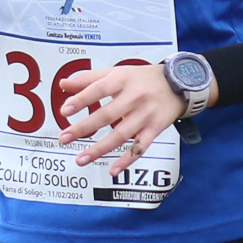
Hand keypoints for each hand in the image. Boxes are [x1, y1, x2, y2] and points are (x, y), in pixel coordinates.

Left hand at [56, 62, 186, 173]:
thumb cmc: (142, 78)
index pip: (99, 89)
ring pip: (121, 135)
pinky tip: (113, 170)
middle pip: (107, 115)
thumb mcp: (117, 72)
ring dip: (100, 148)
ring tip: (81, 159)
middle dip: (84, 127)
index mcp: (122, 80)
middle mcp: (134, 97)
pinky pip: (140, 147)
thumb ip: (89, 79)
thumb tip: (63, 84)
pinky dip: (127, 160)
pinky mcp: (155, 129)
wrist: (179, 84)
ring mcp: (145, 115)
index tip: (65, 110)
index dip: (82, 99)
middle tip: (64, 138)